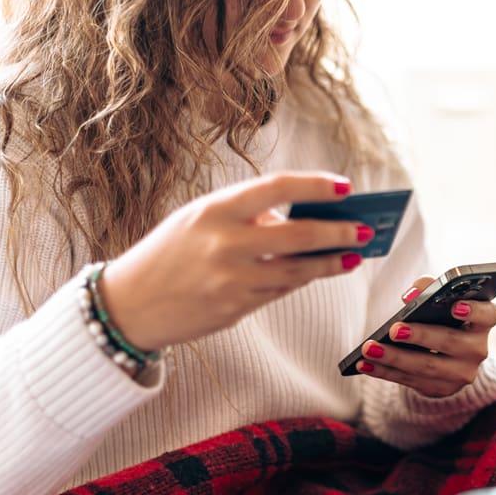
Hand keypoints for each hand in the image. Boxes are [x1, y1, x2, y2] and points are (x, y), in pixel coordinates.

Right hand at [98, 172, 372, 350]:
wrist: (129, 305)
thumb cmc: (170, 253)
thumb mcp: (199, 219)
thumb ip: (246, 216)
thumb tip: (303, 218)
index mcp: (214, 210)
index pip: (277, 188)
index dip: (315, 185)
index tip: (345, 186)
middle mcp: (225, 244)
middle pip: (299, 234)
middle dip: (340, 231)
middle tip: (366, 230)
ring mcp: (232, 280)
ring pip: (298, 270)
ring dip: (332, 262)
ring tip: (354, 255)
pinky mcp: (236, 308)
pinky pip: (280, 291)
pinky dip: (301, 280)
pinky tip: (319, 271)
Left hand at [355, 276, 495, 397]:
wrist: (449, 356)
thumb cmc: (443, 317)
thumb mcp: (442, 301)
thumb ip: (430, 290)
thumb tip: (411, 296)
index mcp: (483, 321)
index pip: (488, 314)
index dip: (474, 311)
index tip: (454, 305)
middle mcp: (478, 349)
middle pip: (451, 342)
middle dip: (420, 336)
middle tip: (394, 329)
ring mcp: (462, 373)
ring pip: (427, 366)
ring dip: (394, 358)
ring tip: (368, 348)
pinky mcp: (442, 389)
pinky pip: (411, 381)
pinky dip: (386, 372)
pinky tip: (365, 364)